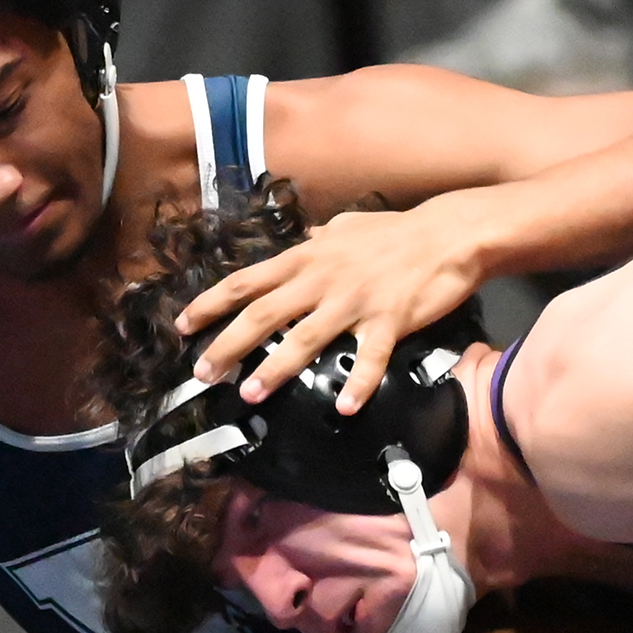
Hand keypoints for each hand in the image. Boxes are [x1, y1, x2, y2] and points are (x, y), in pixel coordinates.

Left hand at [179, 201, 487, 406]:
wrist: (449, 234)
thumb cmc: (398, 230)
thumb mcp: (349, 226)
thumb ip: (322, 238)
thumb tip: (304, 240)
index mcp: (309, 257)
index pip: (248, 281)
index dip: (212, 303)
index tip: (183, 325)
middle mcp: (322, 278)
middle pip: (263, 313)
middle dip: (227, 344)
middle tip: (202, 372)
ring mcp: (354, 300)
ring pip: (304, 337)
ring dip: (275, 368)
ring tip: (250, 394)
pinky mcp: (389, 319)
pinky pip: (370, 356)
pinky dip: (358, 382)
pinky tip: (345, 407)